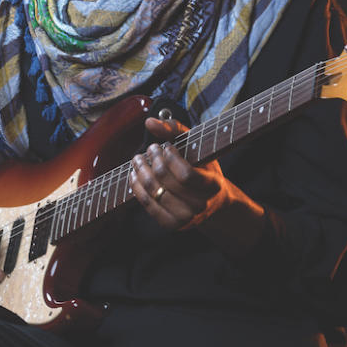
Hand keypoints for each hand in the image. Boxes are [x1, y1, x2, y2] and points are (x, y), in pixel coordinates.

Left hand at [129, 117, 266, 256]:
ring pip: (154, 191)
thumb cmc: (203, 168)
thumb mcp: (197, 147)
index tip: (166, 146)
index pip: (186, 174)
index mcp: (212, 186)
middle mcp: (200, 205)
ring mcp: (186, 218)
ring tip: (138, 159)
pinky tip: (134, 175)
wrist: (211, 203)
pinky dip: (137, 187)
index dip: (171, 158)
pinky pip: (147, 205)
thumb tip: (149, 122)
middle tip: (149, 149)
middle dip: (152, 160)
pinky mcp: (171, 225)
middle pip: (165, 180)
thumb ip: (175, 129)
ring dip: (141, 171)